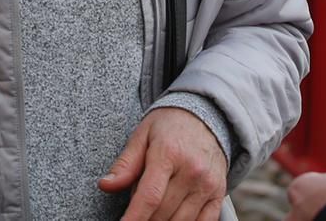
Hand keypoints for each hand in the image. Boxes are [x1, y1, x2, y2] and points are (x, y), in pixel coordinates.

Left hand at [98, 108, 227, 220]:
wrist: (206, 116)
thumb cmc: (168, 127)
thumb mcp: (142, 136)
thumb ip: (125, 164)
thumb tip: (105, 185)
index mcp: (169, 153)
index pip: (150, 196)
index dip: (134, 218)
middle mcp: (192, 170)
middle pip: (162, 212)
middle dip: (144, 219)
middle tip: (136, 208)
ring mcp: (208, 183)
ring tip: (152, 209)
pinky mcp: (219, 193)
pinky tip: (171, 219)